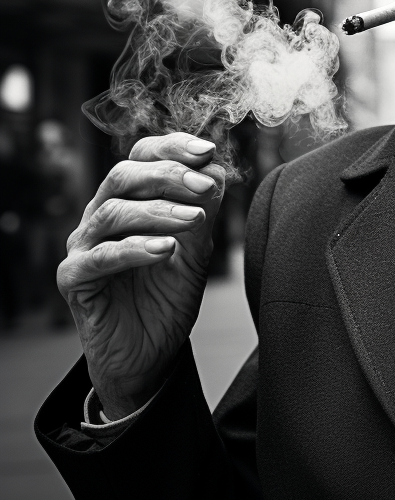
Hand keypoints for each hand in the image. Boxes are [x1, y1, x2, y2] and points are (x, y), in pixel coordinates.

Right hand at [59, 133, 226, 419]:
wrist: (150, 352)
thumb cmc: (169, 295)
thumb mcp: (196, 250)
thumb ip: (202, 212)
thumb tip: (216, 171)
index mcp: (129, 200)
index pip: (142, 156)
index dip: (173, 147)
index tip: (208, 151)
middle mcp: (101, 216)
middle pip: (123, 176)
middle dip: (168, 176)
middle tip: (204, 188)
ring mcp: (83, 247)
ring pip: (112, 213)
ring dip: (158, 212)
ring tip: (195, 219)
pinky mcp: (75, 280)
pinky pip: (100, 258)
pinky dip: (135, 249)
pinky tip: (167, 249)